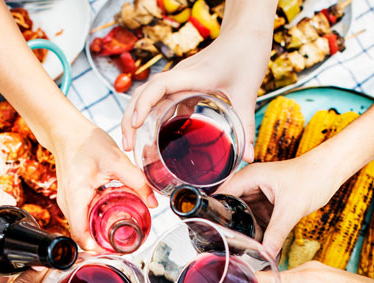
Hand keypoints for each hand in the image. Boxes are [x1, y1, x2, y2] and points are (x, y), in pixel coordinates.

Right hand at [51, 121, 155, 249]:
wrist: (66, 130)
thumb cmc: (86, 142)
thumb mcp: (116, 160)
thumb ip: (136, 181)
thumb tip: (153, 202)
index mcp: (76, 197)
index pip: (81, 235)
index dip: (97, 248)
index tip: (116, 250)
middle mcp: (66, 203)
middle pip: (82, 234)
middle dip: (101, 242)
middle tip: (124, 243)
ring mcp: (66, 201)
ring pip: (81, 226)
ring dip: (98, 230)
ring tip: (119, 231)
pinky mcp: (69, 197)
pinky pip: (81, 215)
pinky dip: (94, 219)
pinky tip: (109, 214)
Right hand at [120, 36, 267, 161]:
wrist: (246, 34)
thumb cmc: (245, 55)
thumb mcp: (247, 93)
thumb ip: (246, 125)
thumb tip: (247, 157)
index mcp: (192, 75)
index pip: (158, 87)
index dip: (143, 105)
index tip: (135, 125)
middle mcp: (180, 75)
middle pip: (144, 93)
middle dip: (130, 118)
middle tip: (126, 145)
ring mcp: (180, 79)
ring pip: (149, 96)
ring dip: (137, 116)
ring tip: (132, 144)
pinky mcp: (184, 83)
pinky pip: (163, 99)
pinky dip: (155, 116)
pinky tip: (157, 136)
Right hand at [217, 155, 346, 252]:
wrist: (330, 172)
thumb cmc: (312, 177)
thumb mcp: (291, 209)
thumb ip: (276, 233)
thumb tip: (265, 254)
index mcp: (249, 177)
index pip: (220, 195)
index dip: (213, 213)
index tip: (210, 231)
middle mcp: (250, 183)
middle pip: (228, 207)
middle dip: (227, 225)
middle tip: (224, 244)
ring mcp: (258, 192)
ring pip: (242, 214)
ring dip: (242, 228)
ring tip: (239, 247)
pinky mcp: (268, 201)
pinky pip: (255, 217)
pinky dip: (255, 229)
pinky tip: (255, 243)